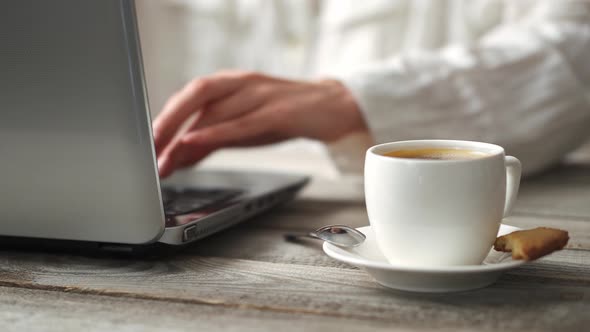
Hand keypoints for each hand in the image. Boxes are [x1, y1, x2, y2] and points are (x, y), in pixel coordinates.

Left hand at [153, 70, 365, 177]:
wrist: (333, 107)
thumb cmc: (286, 116)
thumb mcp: (244, 128)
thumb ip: (213, 139)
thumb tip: (179, 156)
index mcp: (232, 85)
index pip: (190, 96)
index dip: (164, 117)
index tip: (145, 144)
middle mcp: (243, 84)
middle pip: (196, 94)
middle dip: (167, 120)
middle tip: (147, 149)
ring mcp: (261, 95)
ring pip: (216, 109)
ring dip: (185, 134)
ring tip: (164, 158)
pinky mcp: (278, 112)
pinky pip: (242, 122)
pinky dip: (215, 132)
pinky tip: (195, 143)